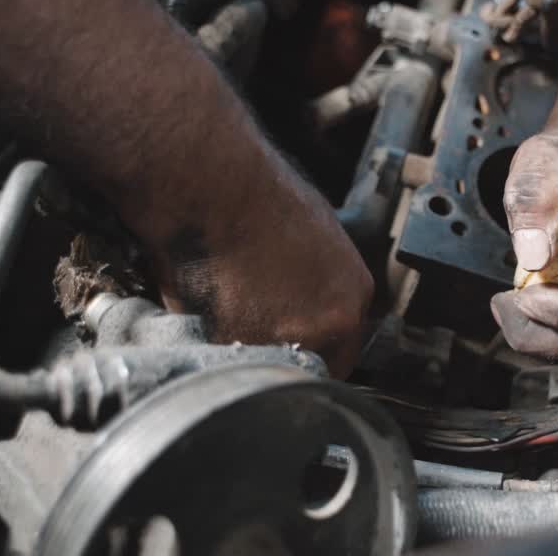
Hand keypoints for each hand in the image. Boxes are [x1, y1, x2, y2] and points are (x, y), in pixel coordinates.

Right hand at [143, 157, 371, 378]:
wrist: (215, 189)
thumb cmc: (260, 197)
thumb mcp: (320, 238)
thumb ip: (325, 285)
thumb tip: (313, 303)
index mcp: (351, 298)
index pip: (343, 354)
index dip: (315, 352)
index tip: (296, 346)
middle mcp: (325, 325)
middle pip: (307, 366)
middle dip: (282, 355)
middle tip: (255, 325)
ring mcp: (279, 340)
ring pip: (262, 367)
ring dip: (245, 350)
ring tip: (227, 303)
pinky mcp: (231, 345)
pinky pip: (222, 358)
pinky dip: (210, 340)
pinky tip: (205, 302)